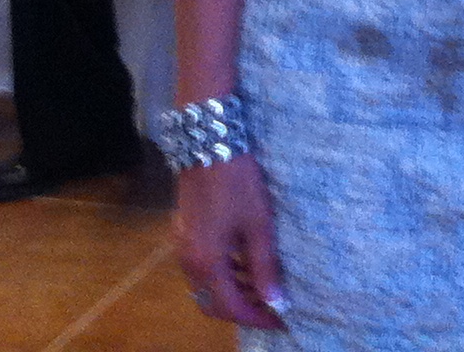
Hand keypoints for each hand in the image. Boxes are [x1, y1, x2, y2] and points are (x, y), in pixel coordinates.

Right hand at [175, 155, 288, 329]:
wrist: (208, 144)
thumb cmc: (238, 184)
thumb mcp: (258, 225)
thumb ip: (264, 266)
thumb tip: (275, 301)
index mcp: (207, 263)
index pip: (231, 308)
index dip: (257, 318)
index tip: (281, 320)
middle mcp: (189, 262)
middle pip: (213, 302)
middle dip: (242, 309)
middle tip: (271, 306)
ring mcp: (182, 247)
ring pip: (206, 286)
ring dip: (233, 291)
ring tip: (263, 285)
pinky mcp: (184, 233)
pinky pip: (202, 267)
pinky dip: (223, 274)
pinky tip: (245, 263)